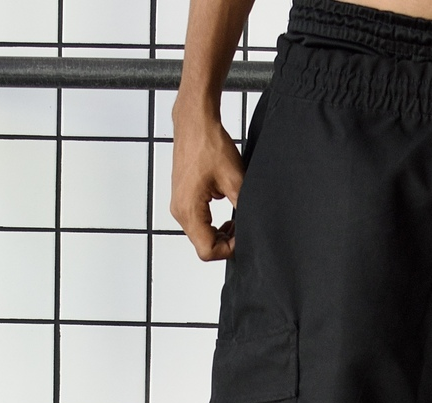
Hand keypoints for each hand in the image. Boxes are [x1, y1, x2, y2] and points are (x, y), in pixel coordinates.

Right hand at [170, 110, 243, 260]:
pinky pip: (198, 222)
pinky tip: (227, 212)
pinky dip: (214, 223)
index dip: (229, 250)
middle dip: (226, 242)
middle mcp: (180, 211)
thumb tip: (251, 226)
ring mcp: (179, 204)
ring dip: (221, 233)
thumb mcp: (235, 180)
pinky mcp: (183, 198)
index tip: (243, 235)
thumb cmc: (209, 144)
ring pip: (201, 235)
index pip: (207, 251)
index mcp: (189, 210)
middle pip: (203, 245)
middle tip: (243, 227)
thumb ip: (242, 208)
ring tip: (237, 219)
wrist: (195, 122)